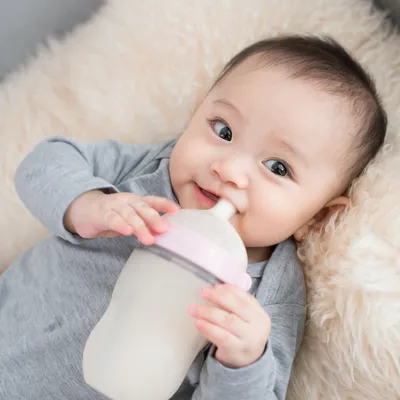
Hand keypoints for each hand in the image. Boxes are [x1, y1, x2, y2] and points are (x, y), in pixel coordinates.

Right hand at [64, 190, 178, 243]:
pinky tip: (127, 232)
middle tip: (164, 229)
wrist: (83, 209)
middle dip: (154, 218)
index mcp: (136, 202)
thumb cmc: (112, 215)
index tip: (177, 210)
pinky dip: (120, 225)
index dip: (165, 204)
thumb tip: (163, 234)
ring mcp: (114, 206)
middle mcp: (127, 201)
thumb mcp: (131, 218)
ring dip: (140, 226)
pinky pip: (112, 219)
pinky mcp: (101, 214)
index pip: (153, 201)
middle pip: (143, 208)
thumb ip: (145, 224)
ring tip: (149, 238)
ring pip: (129, 214)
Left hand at [188, 284, 270, 368]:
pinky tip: (198, 323)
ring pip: (228, 321)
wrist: (249, 362)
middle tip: (202, 292)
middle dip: (218, 297)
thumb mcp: (247, 319)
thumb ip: (237, 303)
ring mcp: (248, 339)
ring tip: (194, 308)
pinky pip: (221, 336)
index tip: (214, 286)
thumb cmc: (243, 334)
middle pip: (237, 307)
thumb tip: (216, 287)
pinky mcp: (236, 350)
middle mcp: (258, 326)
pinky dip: (208, 328)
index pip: (245, 297)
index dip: (228, 289)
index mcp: (260, 314)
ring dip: (208, 312)